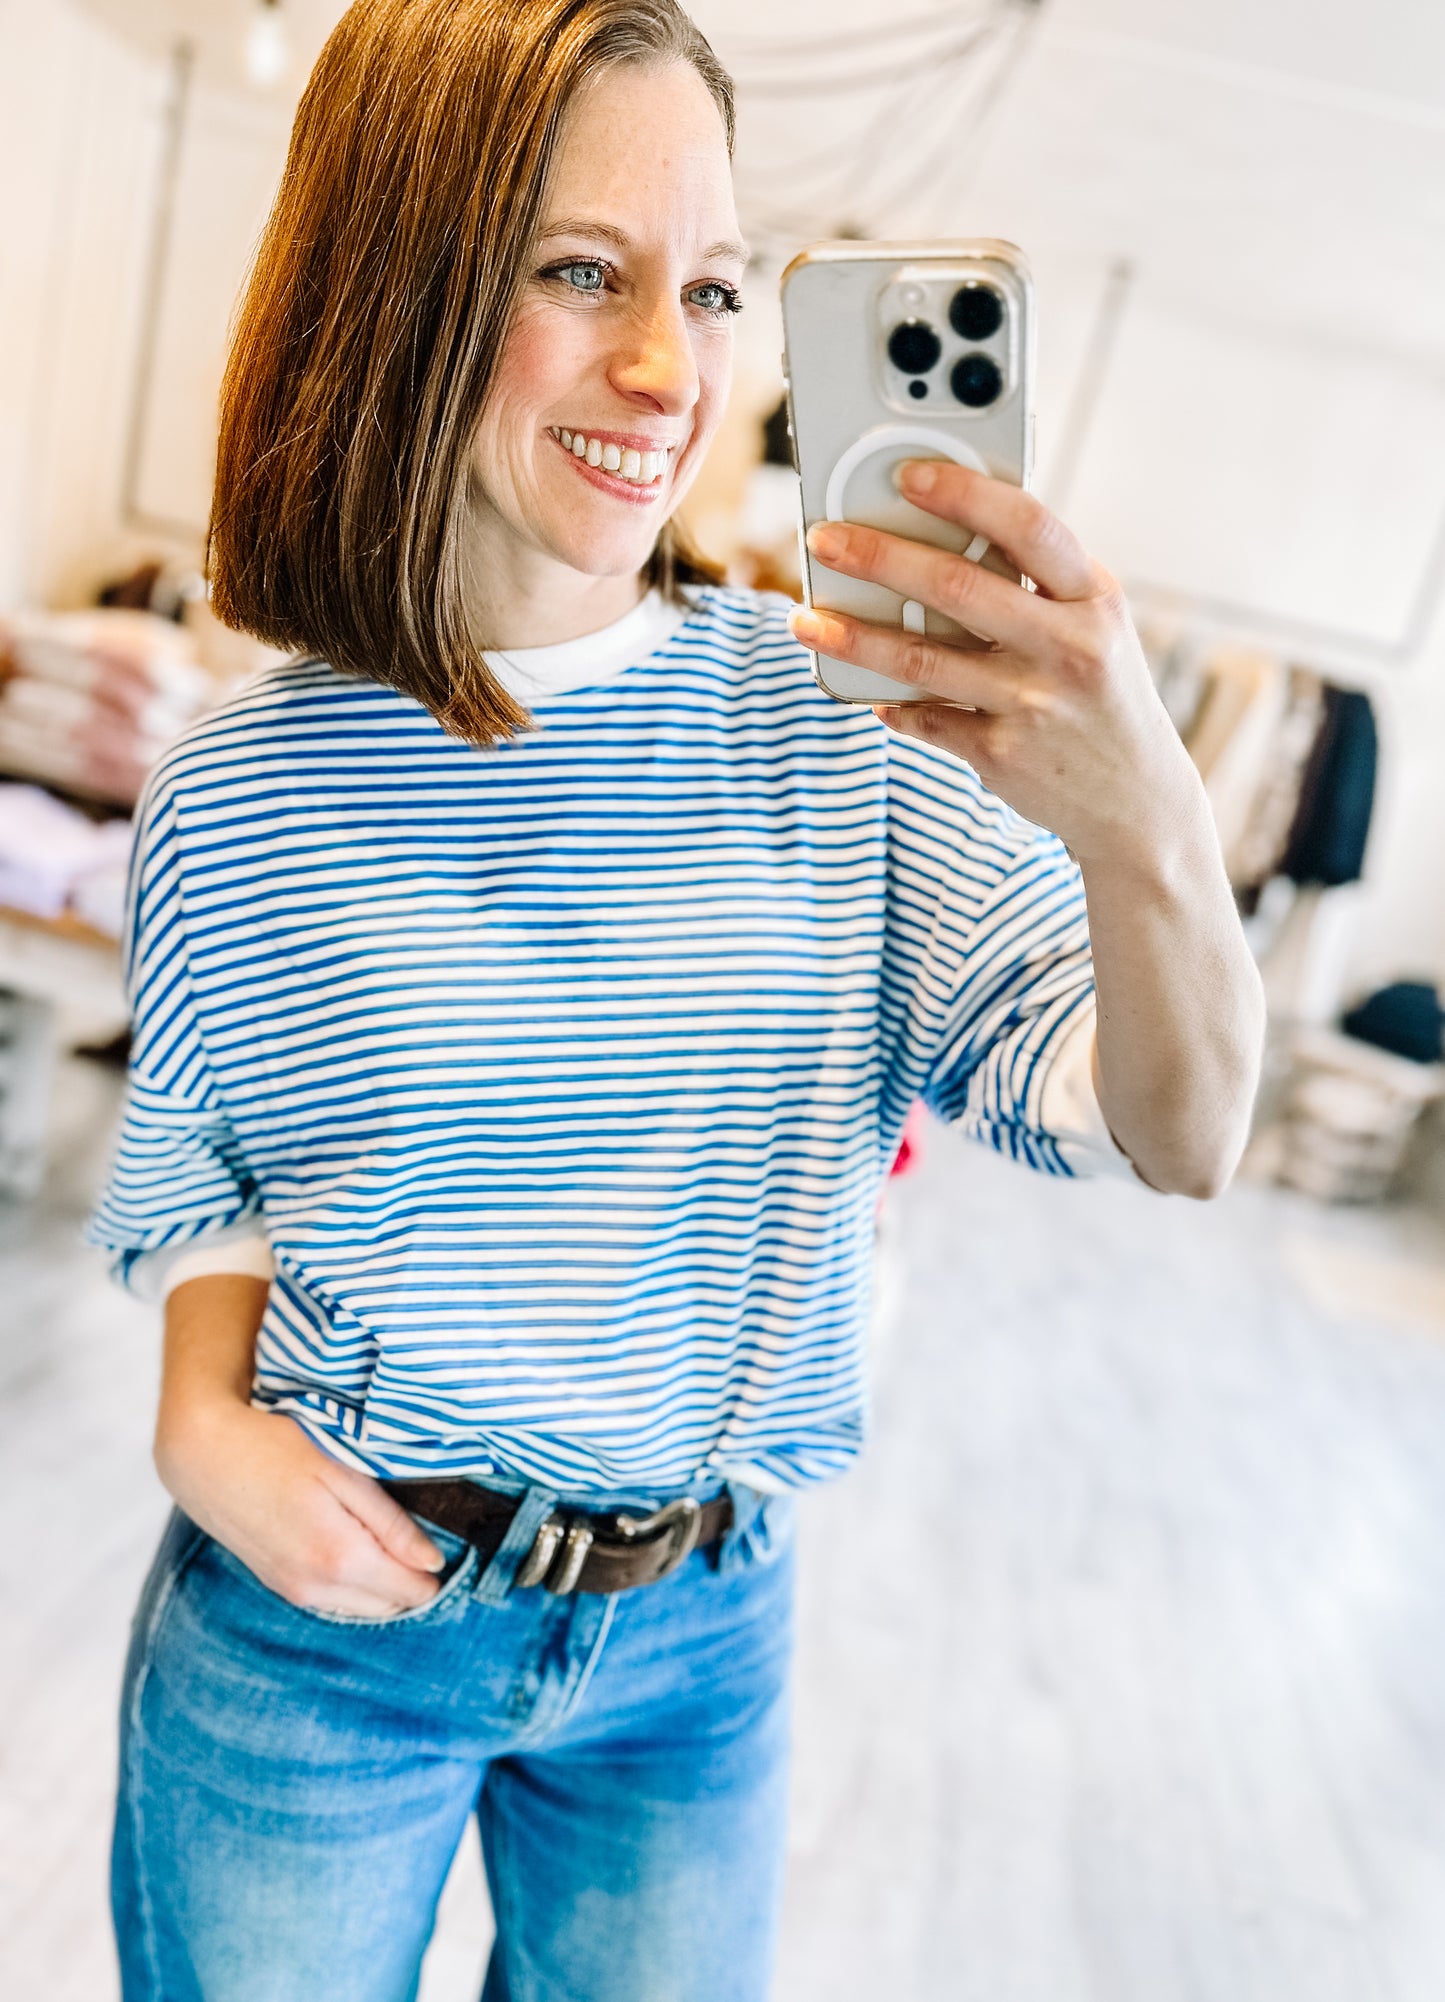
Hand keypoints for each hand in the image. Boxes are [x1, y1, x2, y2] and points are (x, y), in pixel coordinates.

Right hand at [155, 1395, 445, 1618]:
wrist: (204, 1458)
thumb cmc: (276, 1450)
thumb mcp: (343, 1472)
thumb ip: (390, 1523)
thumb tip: (433, 1562)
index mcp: (339, 1557)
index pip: (411, 1591)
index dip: (435, 1572)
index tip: (449, 1543)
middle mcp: (316, 1586)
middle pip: (391, 1606)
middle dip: (413, 1580)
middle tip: (420, 1536)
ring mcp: (294, 1591)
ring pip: (363, 1607)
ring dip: (385, 1584)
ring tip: (389, 1539)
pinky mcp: (280, 1586)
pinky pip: (335, 1600)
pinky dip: (356, 1583)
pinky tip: (356, 1546)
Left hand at [789, 460, 1204, 869]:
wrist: (1137, 802)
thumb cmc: (1100, 693)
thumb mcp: (1094, 626)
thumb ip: (1038, 583)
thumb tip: (941, 532)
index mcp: (1094, 597)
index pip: (1028, 526)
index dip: (963, 494)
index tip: (906, 476)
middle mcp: (1069, 647)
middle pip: (957, 588)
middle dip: (879, 558)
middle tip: (824, 540)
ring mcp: (1033, 704)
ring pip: (922, 660)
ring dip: (852, 638)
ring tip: (806, 621)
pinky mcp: (1001, 755)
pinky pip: (925, 718)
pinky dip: (891, 704)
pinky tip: (869, 694)